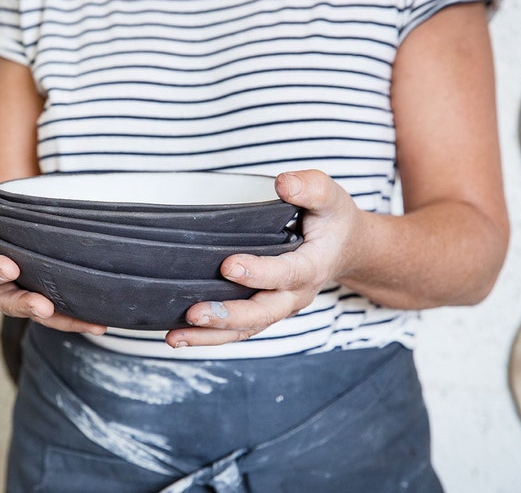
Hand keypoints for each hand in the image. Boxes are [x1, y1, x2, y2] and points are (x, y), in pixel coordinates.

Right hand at [0, 164, 106, 334]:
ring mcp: (18, 291)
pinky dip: (75, 318)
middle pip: (6, 300)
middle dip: (24, 304)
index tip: (9, 268)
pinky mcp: (39, 293)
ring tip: (88, 323)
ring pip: (36, 311)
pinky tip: (99, 323)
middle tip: (42, 307)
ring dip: (60, 319)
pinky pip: (56, 311)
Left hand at [165, 169, 362, 347]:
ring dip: (210, 335)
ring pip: (245, 329)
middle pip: (262, 313)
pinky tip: (178, 336)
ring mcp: (278, 307)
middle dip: (227, 315)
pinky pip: (236, 331)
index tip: (228, 266)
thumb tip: (283, 183)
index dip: (258, 273)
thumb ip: (310, 187)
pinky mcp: (262, 312)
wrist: (344, 248)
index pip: (286, 273)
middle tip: (195, 312)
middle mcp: (295, 295)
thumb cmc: (331, 220)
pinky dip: (208, 337)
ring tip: (176, 336)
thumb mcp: (331, 197)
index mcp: (312, 266)